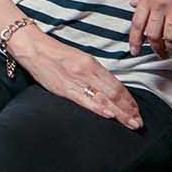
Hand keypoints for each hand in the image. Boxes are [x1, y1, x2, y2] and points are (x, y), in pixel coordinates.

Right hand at [14, 30, 143, 129]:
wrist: (33, 48)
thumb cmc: (56, 54)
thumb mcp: (80, 59)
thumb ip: (94, 73)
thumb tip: (109, 89)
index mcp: (91, 64)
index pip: (116, 85)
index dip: (129, 99)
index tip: (137, 110)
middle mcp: (86, 72)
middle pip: (113, 94)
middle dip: (128, 110)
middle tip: (138, 123)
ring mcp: (75, 81)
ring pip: (102, 99)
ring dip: (118, 113)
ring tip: (130, 124)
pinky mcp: (63, 89)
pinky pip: (84, 100)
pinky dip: (98, 108)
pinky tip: (109, 115)